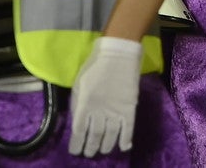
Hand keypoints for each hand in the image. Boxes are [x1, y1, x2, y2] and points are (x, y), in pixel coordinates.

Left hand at [68, 35, 142, 156]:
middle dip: (91, 147)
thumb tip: (78, 120)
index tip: (75, 151)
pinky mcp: (130, 106)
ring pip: (110, 134)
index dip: (76, 144)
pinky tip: (125, 147)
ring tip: (103, 151)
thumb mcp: (79, 85)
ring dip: (106, 145)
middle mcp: (99, 110)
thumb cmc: (95, 67)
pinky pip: (129, 127)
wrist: (119, 53)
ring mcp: (116, 109)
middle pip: (94, 136)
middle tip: (89, 154)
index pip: (78, 131)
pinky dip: (126, 138)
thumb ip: (78, 104)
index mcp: (84, 104)